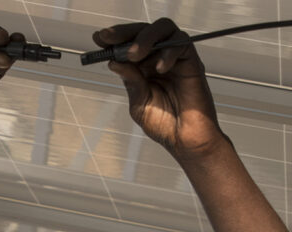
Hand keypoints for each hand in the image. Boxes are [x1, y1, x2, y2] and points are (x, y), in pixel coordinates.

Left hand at [93, 19, 223, 159]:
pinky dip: (168, 52)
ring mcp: (175, 59)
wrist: (186, 141)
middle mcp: (159, 59)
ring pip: (163, 29)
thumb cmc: (165, 126)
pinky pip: (181, 43)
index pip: (128, 43)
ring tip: (133, 54)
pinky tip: (160, 68)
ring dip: (145, 38)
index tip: (99, 38)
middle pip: (144, 30)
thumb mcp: (139, 103)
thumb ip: (130, 81)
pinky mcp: (191, 62)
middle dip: (124, 32)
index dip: (114, 38)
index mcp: (143, 68)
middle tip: (110, 39)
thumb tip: (114, 61)